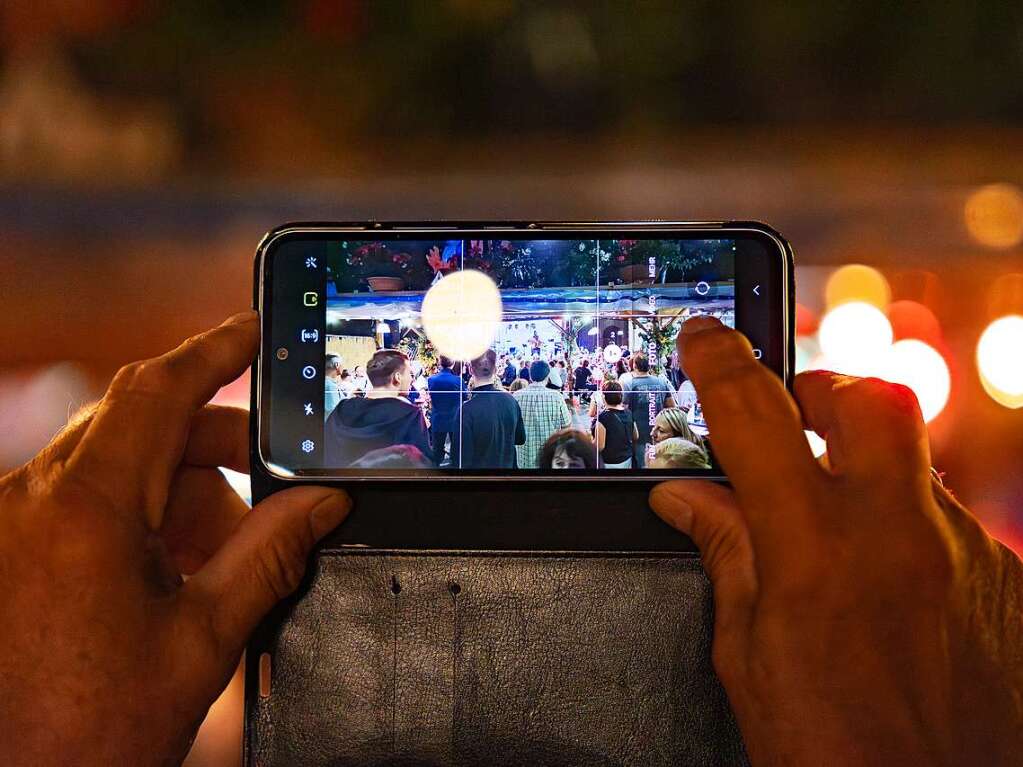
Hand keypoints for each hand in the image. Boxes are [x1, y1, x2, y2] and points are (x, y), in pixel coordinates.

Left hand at [0, 312, 350, 765]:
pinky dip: (140, 519)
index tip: (256, 330)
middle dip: (217, 450)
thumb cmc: (84, 734)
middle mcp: (34, 501)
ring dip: (180, 494)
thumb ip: (269, 554)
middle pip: (145, 427)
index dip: (215, 349)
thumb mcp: (201, 640)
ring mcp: (14, 523)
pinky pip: (86, 500)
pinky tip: (172, 575)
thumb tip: (322, 503)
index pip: (157, 389)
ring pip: (118, 465)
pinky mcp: (11, 547)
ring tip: (217, 561)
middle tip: (274, 488)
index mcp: (84, 510)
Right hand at [650, 316, 1022, 765]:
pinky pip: (948, 522)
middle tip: (791, 419)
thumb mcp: (748, 656)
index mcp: (815, 550)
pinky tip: (884, 585)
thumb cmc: (838, 754)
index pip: (755, 416)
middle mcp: (900, 535)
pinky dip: (905, 530)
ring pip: (914, 464)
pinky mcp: (1005, 581)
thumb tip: (688, 502)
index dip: (720, 361)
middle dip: (822, 389)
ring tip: (832, 532)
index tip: (705, 337)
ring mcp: (964, 554)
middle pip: (871, 396)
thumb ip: (727, 557)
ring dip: (865, 474)